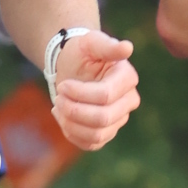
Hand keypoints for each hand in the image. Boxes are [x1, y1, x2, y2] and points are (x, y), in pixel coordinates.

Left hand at [52, 30, 139, 151]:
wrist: (74, 67)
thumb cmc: (82, 53)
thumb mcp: (90, 43)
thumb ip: (106, 45)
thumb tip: (127, 48)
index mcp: (127, 78)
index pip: (105, 96)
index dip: (79, 94)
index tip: (63, 86)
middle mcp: (129, 101)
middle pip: (102, 118)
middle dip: (73, 110)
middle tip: (58, 97)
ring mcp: (119, 119)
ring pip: (97, 134)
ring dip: (71, 123)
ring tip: (58, 107)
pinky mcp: (106, 133)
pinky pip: (91, 144)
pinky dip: (72, 133)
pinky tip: (63, 117)